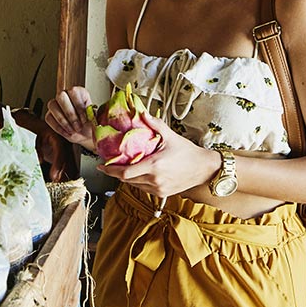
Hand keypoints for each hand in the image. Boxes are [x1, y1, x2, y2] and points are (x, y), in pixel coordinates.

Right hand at [43, 86, 98, 149]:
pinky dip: (59, 127)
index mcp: (79, 92)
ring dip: (64, 121)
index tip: (84, 119)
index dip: (78, 106)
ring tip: (74, 130)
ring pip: (53, 106)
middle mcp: (66, 95)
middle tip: (78, 126)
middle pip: (61, 97)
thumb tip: (92, 112)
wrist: (85, 134)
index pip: (74, 92)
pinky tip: (68, 132)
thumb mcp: (94, 119)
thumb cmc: (90, 124)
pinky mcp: (49, 115)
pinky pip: (49, 118)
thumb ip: (92, 114)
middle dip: (70, 114)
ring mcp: (55, 104)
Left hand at [98, 111, 223, 199]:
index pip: (125, 173)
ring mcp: (158, 189)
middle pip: (126, 180)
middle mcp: (154, 180)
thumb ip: (155, 124)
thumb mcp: (170, 136)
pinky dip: (137, 181)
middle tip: (108, 165)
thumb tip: (142, 113)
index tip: (101, 165)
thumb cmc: (189, 152)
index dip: (110, 171)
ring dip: (126, 178)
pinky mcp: (162, 194)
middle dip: (115, 173)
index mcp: (154, 166)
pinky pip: (143, 188)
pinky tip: (138, 173)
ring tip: (122, 167)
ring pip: (134, 185)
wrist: (204, 169)